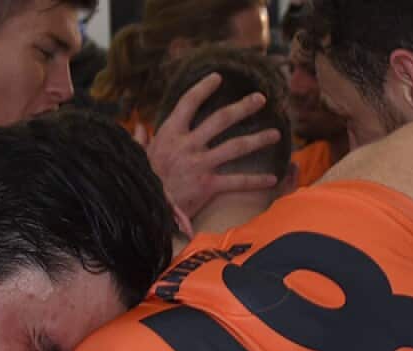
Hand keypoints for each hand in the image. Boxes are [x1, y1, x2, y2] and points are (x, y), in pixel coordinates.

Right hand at [144, 73, 281, 219]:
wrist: (143, 209)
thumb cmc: (140, 181)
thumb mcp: (137, 157)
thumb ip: (140, 140)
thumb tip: (138, 127)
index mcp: (169, 135)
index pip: (188, 103)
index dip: (203, 88)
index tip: (217, 78)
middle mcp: (187, 145)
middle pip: (221, 119)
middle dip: (243, 107)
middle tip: (260, 99)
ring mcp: (200, 164)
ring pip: (235, 146)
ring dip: (258, 139)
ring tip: (275, 134)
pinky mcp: (207, 185)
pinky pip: (237, 181)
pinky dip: (256, 181)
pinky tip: (272, 179)